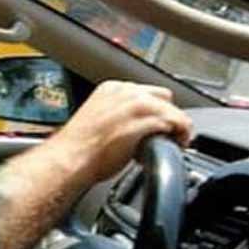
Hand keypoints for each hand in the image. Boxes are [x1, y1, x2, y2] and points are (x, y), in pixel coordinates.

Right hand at [50, 80, 192, 186]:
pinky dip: (177, 136)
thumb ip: (117, 115)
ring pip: (173, 110)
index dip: (156, 110)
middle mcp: (125, 92)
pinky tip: (173, 146)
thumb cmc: (78, 148)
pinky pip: (174, 124)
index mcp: (111, 88)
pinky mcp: (143, 123)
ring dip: (178, 126)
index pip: (147, 92)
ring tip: (175, 141)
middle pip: (164, 97)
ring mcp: (135, 106)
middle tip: (166, 134)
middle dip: (168, 115)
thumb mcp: (97, 119)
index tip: (156, 124)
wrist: (70, 159)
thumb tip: (135, 126)